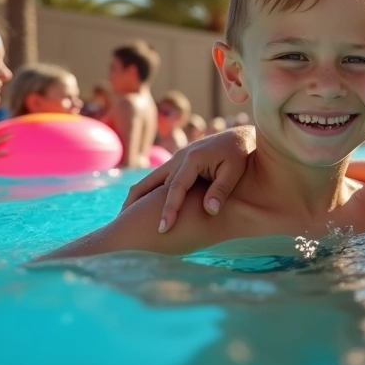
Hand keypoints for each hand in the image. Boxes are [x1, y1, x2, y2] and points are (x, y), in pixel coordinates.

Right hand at [121, 125, 256, 232]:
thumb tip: (210, 211)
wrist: (241, 136)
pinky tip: (140, 206)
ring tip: (123, 217)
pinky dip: (146, 192)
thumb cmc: (241, 153)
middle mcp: (178, 158)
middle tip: (125, 227)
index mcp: (192, 159)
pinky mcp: (177, 162)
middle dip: (139, 206)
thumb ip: (221, 189)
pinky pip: (157, 179)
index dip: (169, 209)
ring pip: (150, 180)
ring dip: (136, 198)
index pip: (175, 189)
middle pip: (153, 184)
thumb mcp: (235, 170)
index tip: (164, 228)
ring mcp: (176, 159)